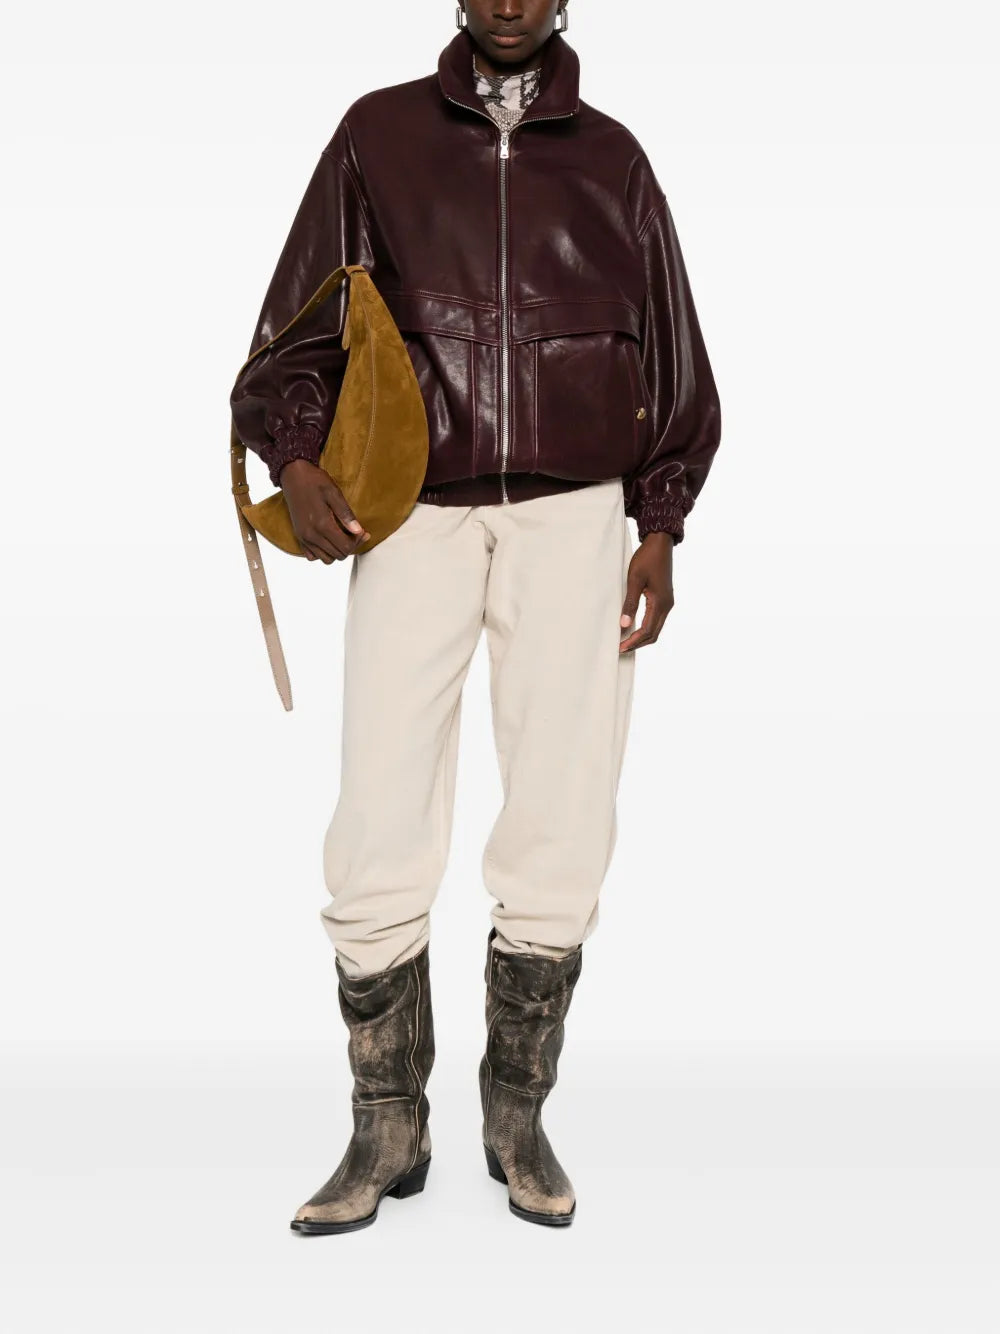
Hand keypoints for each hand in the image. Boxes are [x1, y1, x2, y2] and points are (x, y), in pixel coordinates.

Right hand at [279, 459, 370, 562]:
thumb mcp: (334, 493)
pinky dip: (323, 552)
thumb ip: (346, 514)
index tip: (362, 531)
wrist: (293, 475)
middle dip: (350, 546)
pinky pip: (312, 556)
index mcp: (322, 524)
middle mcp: (311, 535)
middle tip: (355, 533)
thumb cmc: (314, 481)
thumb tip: (358, 531)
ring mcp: (303, 537)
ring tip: (342, 536)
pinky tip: (328, 539)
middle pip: (338, 555)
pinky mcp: (299, 537)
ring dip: (337, 551)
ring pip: (326, 559)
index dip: (358, 541)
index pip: (346, 546)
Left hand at [619, 531, 673, 652]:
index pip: (647, 631)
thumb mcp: (634, 580)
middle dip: (637, 643)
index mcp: (660, 603)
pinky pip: (656, 620)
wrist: (660, 543)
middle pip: (653, 634)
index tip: (620, 647)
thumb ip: (630, 603)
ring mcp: (667, 602)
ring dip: (642, 637)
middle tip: (621, 648)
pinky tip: (634, 627)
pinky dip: (646, 627)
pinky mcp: (664, 598)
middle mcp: (667, 606)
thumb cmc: (647, 558)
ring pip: (656, 628)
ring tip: (625, 640)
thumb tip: (624, 625)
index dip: (633, 641)